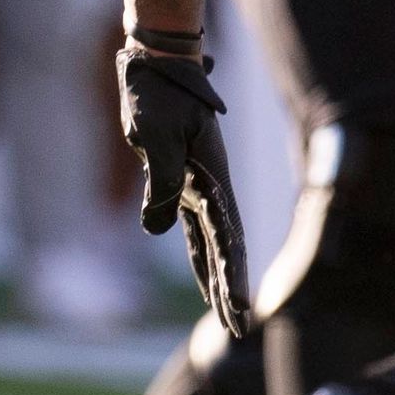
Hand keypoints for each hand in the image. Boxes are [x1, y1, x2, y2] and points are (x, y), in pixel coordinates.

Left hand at [118, 35, 250, 337]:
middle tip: (239, 328)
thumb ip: (161, 184)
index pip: (226, 238)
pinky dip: (201, 259)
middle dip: (231, 290)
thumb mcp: (156, 137)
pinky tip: (205, 282)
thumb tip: (156, 229)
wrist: (156, 66)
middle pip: (226, 249)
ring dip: (218, 280)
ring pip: (212, 244)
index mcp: (213, 178)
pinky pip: (195, 231)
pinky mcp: (184, 185)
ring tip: (230, 317)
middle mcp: (212, 188)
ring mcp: (200, 188)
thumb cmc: (157, 95)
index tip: (237, 308)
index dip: (230, 276)